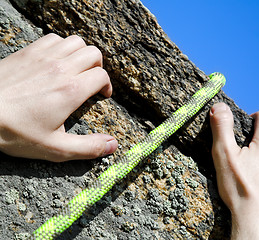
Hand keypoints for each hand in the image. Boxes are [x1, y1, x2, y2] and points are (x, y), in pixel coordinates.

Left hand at [0, 34, 117, 161]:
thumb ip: (87, 147)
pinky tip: (57, 61)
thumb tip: (113, 145)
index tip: (101, 95)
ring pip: (76, 43)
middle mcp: (61, 69)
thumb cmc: (15, 132)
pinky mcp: (29, 52)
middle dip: (98, 68)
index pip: (101, 76)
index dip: (106, 86)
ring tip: (77, 69)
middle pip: (94, 54)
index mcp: (71, 91)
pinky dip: (62, 47)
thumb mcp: (55, 148)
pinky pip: (55, 39)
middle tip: (91, 81)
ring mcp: (44, 58)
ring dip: (82, 55)